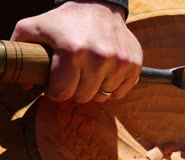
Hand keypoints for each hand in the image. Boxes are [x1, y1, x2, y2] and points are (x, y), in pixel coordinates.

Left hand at [10, 0, 142, 102]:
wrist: (99, 6)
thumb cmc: (65, 21)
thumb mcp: (35, 28)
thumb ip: (21, 50)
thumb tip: (27, 83)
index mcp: (72, 50)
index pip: (62, 93)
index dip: (54, 90)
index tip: (55, 83)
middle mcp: (99, 57)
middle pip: (83, 96)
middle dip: (74, 90)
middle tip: (72, 77)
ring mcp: (119, 61)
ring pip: (102, 96)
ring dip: (94, 89)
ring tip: (89, 73)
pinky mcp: (133, 64)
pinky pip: (119, 92)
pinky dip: (111, 88)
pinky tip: (105, 74)